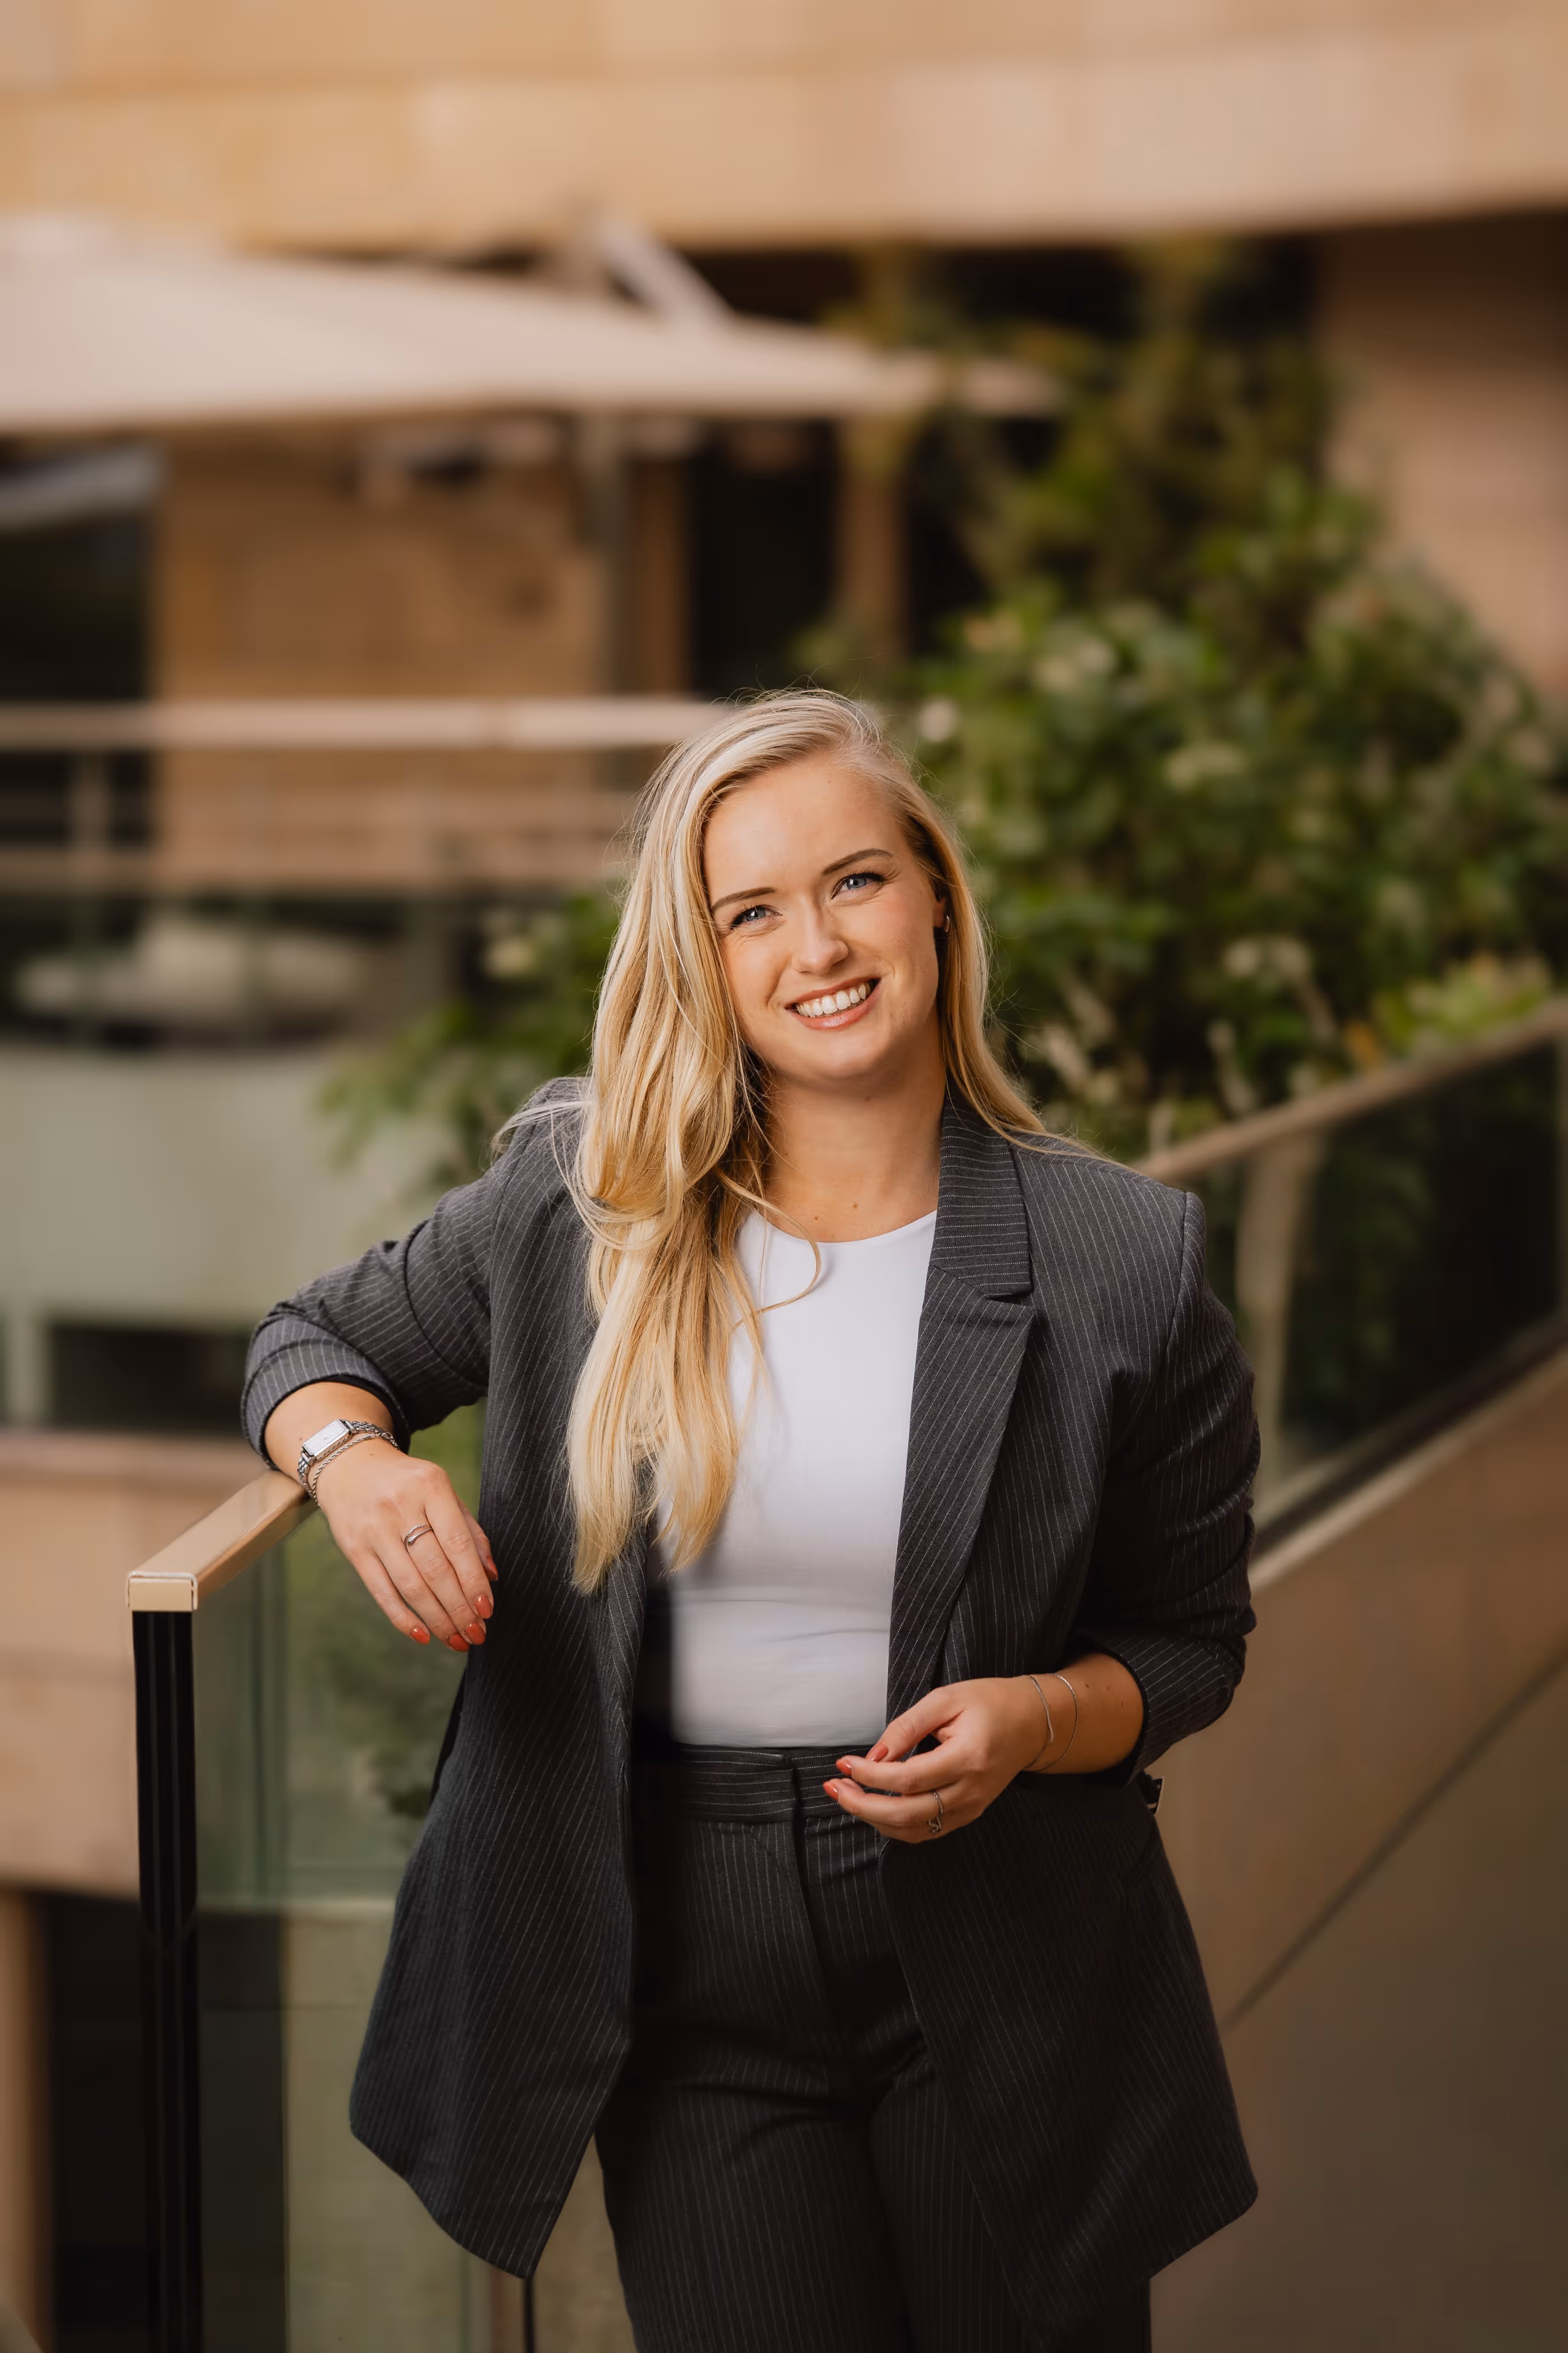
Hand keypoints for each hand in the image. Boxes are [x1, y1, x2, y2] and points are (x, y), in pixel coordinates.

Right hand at [313, 1438, 497, 1651]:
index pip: (458, 1544)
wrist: (350, 1465)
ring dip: (437, 1619)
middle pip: (436, 1570)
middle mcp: (400, 1507)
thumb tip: (490, 1574)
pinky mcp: (354, 1549)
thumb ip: (469, 1530)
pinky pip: (381, 1591)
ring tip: (456, 1640)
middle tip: (477, 1634)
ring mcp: (374, 1529)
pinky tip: (422, 1634)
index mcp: (431, 1487)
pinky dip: (402, 1617)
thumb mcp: (442, 1492)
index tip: (487, 1610)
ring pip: (411, 1586)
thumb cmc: (407, 1484)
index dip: (474, 1582)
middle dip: (459, 1609)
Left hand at [825, 1677, 1048, 1844]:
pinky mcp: (969, 1814)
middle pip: (907, 1814)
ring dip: (874, 1819)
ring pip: (914, 1830)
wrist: (1033, 1723)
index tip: (844, 1763)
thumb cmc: (989, 1703)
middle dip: (863, 1805)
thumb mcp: (945, 1699)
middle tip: (835, 1787)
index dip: (870, 1776)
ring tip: (847, 1795)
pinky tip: (875, 1807)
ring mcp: (971, 1808)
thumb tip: (873, 1757)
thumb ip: (906, 1727)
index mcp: (967, 1758)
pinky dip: (895, 1825)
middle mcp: (971, 1791)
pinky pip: (926, 1832)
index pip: (908, 1778)